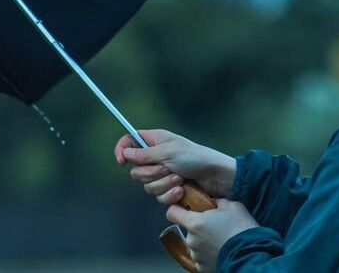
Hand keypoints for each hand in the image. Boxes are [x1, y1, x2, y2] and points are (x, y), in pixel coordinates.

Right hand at [114, 129, 236, 203]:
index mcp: (155, 141)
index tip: (121, 161)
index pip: (129, 141)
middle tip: (169, 168)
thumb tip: (125, 153)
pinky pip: (159, 198)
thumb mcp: (169, 152)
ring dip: (164, 184)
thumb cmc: (197, 158)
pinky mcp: (170, 190)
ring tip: (180, 179)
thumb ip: (144, 154)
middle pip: (136, 170)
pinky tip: (183, 191)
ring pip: (147, 186)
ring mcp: (163, 175)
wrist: (218, 177)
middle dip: (152, 173)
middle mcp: (156, 157)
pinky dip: (171, 195)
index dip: (122, 150)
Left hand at [168, 199, 258, 271]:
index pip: (172, 212)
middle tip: (216, 226)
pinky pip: (201, 258)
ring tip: (221, 240)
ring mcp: (196, 256)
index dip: (177, 209)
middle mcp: (192, 240)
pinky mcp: (203, 268)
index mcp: (195, 223)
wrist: (251, 253)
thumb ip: (216, 202)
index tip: (184, 208)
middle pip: (188, 229)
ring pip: (195, 244)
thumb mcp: (231, 205)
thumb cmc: (241, 228)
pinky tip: (221, 250)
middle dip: (199, 227)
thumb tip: (212, 203)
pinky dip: (208, 254)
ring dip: (204, 241)